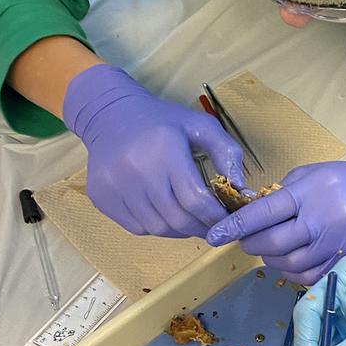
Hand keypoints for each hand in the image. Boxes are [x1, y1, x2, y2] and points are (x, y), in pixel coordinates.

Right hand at [63, 65, 243, 236]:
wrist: (110, 115)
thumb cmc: (162, 121)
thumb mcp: (201, 126)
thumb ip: (228, 154)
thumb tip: (242, 190)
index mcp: (165, 150)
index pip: (196, 199)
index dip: (216, 216)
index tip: (228, 219)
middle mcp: (136, 170)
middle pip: (177, 219)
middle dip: (201, 228)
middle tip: (212, 225)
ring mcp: (115, 186)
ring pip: (158, 228)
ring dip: (180, 231)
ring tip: (191, 220)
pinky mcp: (102, 198)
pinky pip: (137, 227)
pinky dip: (156, 227)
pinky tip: (165, 213)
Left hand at [205, 160, 345, 284]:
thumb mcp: (314, 173)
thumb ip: (283, 191)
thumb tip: (252, 211)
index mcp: (310, 191)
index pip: (265, 211)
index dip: (236, 225)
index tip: (214, 235)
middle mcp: (323, 219)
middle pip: (274, 243)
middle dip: (251, 244)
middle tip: (245, 241)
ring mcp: (336, 244)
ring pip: (289, 264)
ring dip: (271, 259)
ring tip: (270, 248)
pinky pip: (309, 277)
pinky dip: (292, 273)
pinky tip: (290, 261)